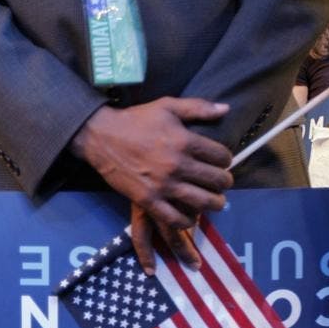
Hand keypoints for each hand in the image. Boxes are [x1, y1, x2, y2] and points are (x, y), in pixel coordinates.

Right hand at [71, 98, 232, 271]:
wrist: (102, 137)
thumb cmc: (135, 120)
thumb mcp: (167, 106)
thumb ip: (198, 107)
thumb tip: (226, 109)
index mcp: (185, 141)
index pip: (221, 156)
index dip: (226, 160)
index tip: (222, 162)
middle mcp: (177, 165)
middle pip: (216, 180)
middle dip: (225, 182)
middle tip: (223, 183)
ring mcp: (162, 185)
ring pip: (201, 201)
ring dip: (214, 204)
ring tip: (216, 202)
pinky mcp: (147, 200)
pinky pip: (174, 218)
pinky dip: (187, 221)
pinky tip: (191, 218)